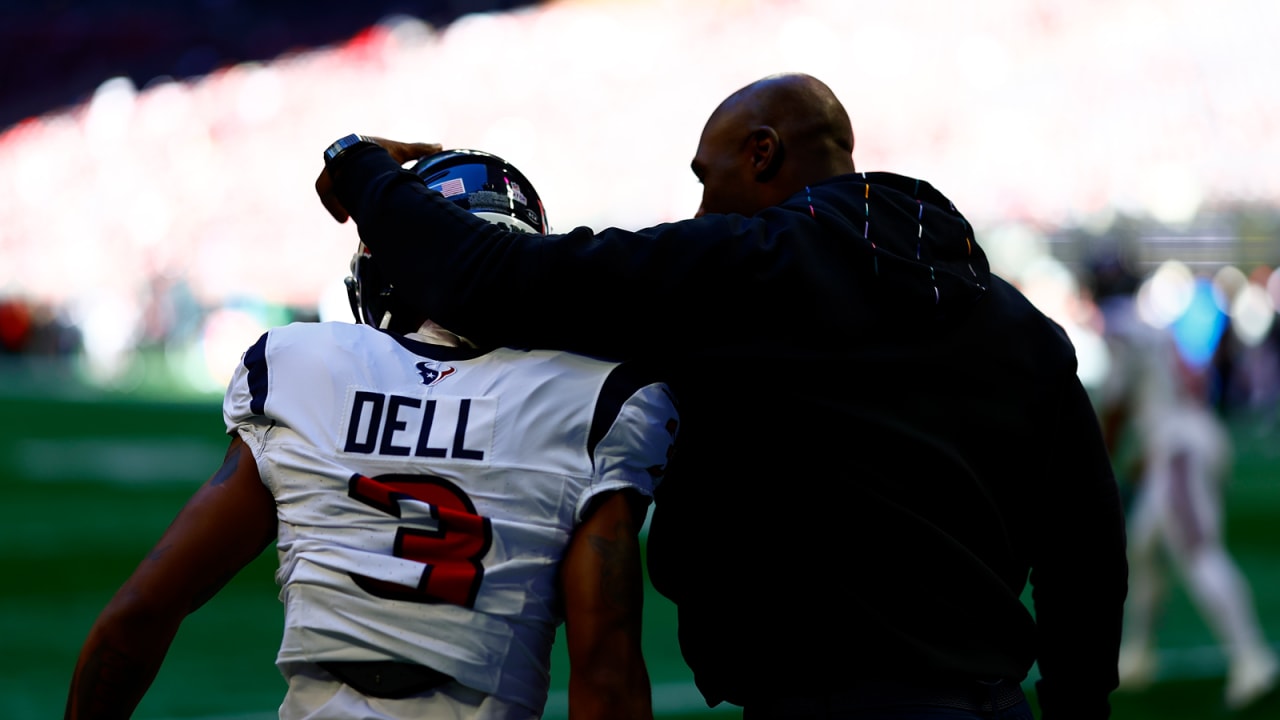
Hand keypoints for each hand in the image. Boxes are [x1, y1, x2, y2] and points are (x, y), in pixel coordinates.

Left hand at [316, 137, 442, 222]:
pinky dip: (333, 207)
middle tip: (359, 214)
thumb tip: (439, 146)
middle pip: (344, 185)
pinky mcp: (326, 179)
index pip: (358, 172)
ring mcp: (332, 171)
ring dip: (342, 204)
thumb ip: (418, 149)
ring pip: (335, 191)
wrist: (363, 151)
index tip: (370, 202)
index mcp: (358, 157)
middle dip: (351, 198)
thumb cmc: (381, 150)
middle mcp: (343, 164)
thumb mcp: (401, 151)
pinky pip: (326, 193)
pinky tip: (344, 218)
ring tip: (351, 218)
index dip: (364, 185)